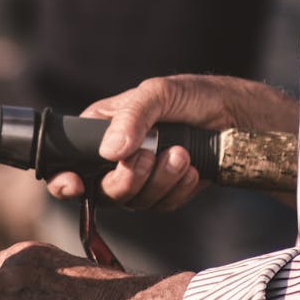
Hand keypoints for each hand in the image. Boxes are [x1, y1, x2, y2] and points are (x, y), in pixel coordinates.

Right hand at [48, 74, 299, 210]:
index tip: (75, 185)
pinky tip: (192, 169)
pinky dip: (178, 189)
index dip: (64, 179)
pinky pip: (161, 206)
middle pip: (103, 190)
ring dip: (160, 180)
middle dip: (128, 178)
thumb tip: (109, 152)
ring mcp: (141, 176)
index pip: (67, 161)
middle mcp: (116, 156)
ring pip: (134, 202)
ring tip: (182, 154)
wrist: (235, 117)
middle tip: (150, 156)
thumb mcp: (159, 93)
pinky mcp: (165, 192)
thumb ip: (132, 117)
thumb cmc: (192, 96)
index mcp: (102, 128)